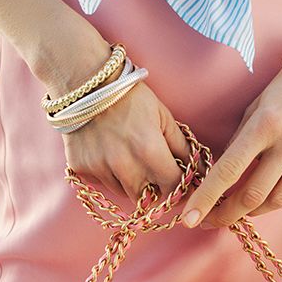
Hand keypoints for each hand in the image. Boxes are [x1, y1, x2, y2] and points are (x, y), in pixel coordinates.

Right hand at [59, 78, 191, 207]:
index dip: (179, 186)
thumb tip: (201, 171)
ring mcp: (99, 168)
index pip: (173, 186)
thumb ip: (181, 147)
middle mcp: (123, 164)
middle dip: (154, 189)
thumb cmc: (129, 96)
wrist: (85, 82)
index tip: (179, 181)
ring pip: (123, 193)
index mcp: (148, 150)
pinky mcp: (80, 168)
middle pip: (147, 198)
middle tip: (154, 173)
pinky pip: (101, 184)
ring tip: (129, 158)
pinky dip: (109, 175)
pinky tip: (108, 154)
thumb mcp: (162, 116)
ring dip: (131, 183)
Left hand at [179, 60, 281, 228]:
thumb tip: (220, 176)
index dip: (206, 199)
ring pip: (276, 201)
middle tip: (211, 220)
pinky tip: (268, 197)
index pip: (228, 170)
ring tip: (240, 207)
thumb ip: (239, 142)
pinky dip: (278, 202)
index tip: (189, 218)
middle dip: (227, 214)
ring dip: (253, 210)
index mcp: (265, 124)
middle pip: (252, 195)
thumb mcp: (255, 107)